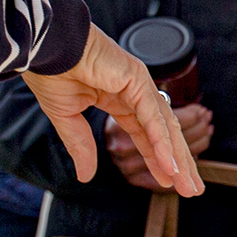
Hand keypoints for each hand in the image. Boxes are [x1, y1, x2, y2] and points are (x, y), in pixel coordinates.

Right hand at [24, 28, 203, 194]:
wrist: (45, 47)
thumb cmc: (51, 71)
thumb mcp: (67, 118)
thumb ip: (81, 146)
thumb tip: (86, 176)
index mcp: (117, 97)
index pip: (145, 133)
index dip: (157, 158)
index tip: (168, 181)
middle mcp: (133, 91)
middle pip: (162, 133)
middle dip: (178, 162)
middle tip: (191, 188)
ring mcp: (138, 83)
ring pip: (164, 127)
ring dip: (178, 157)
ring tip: (187, 184)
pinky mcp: (136, 79)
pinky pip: (151, 116)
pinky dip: (161, 141)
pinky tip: (169, 164)